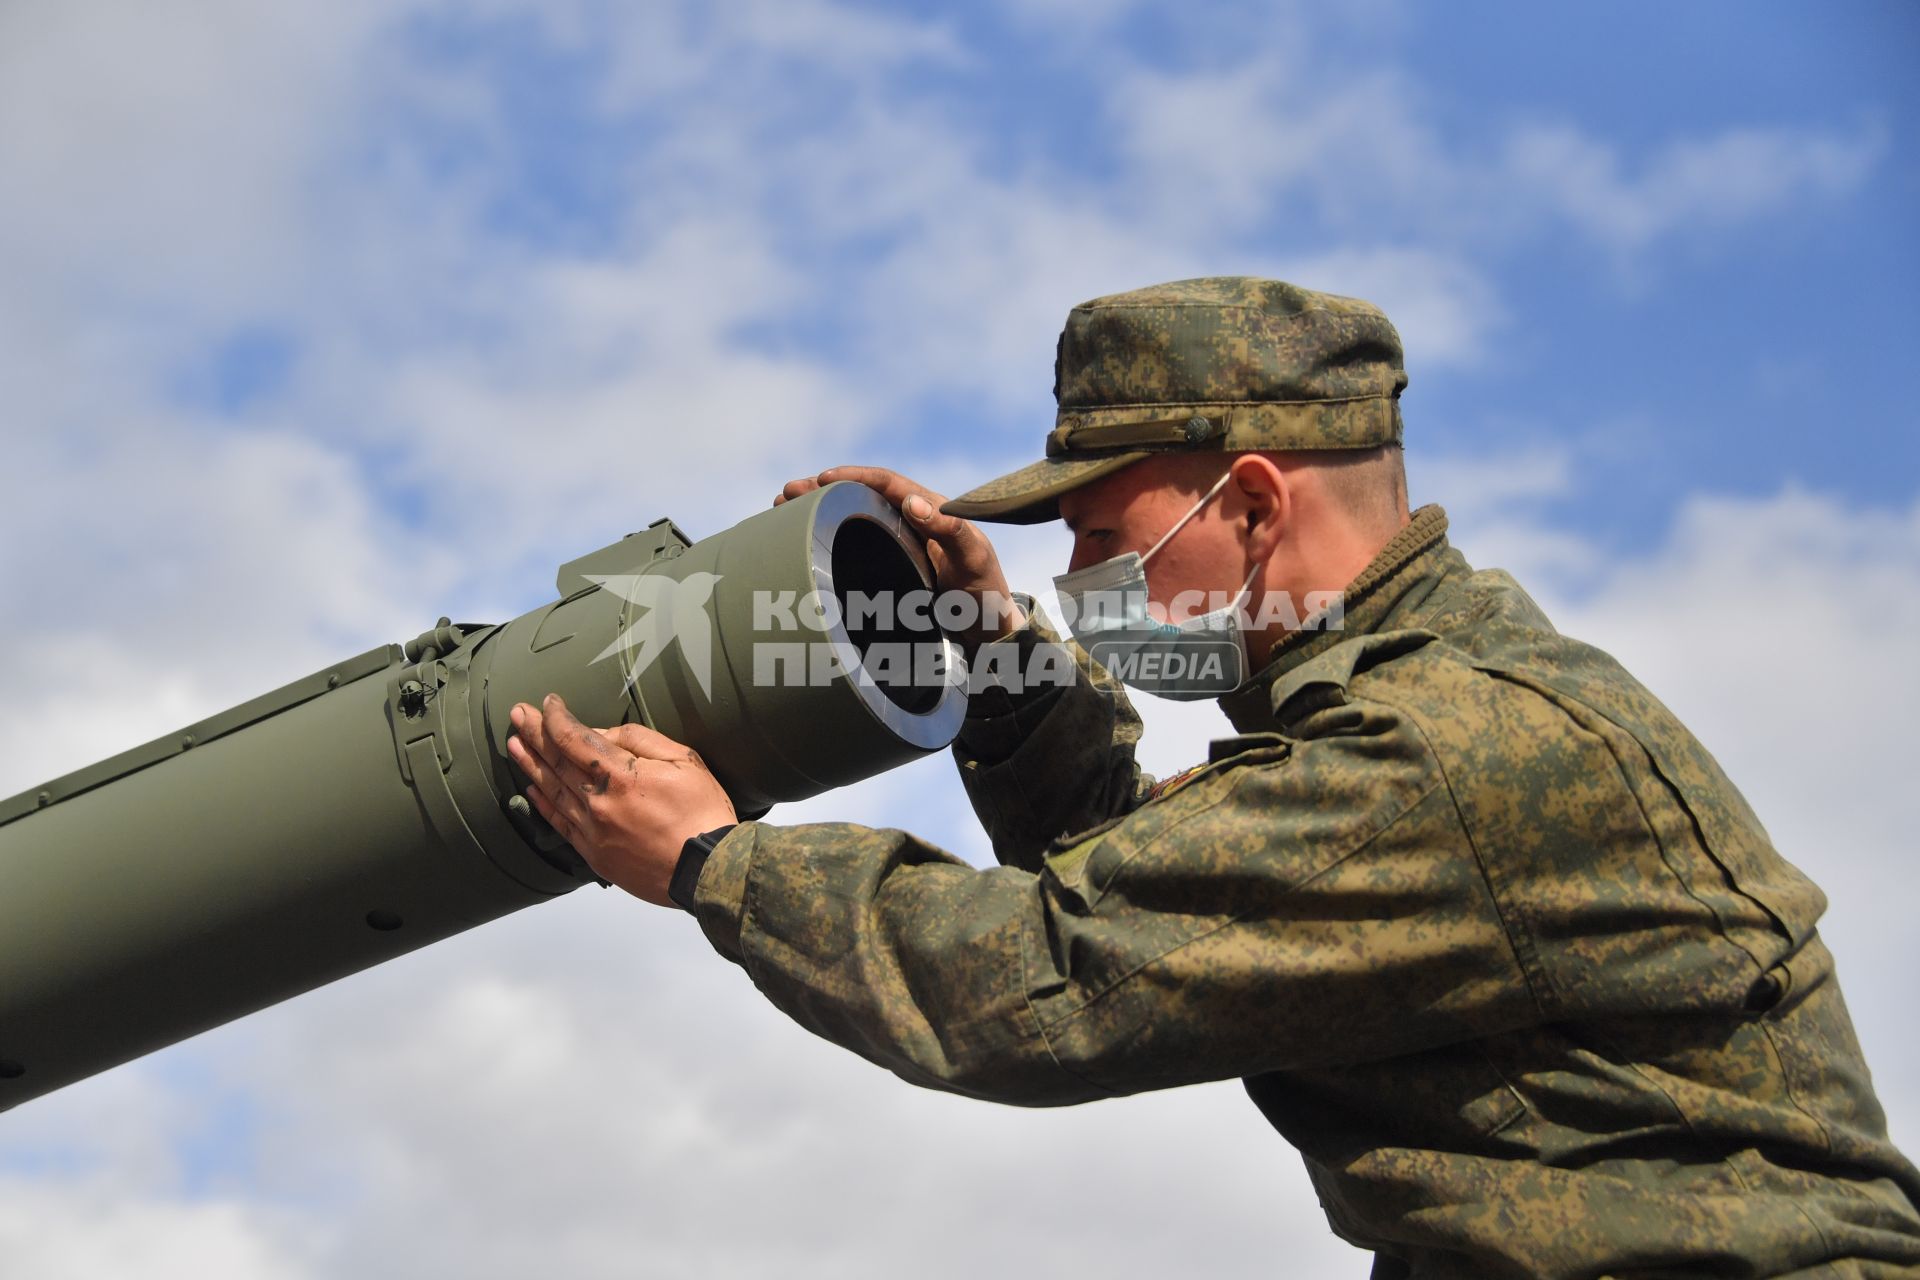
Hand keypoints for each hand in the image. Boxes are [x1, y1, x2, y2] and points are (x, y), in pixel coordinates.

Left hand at [507, 694, 736, 906]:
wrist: (708, 870)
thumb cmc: (702, 813)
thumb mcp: (684, 761)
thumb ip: (640, 740)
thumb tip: (604, 734)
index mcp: (620, 776)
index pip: (574, 738)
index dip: (557, 717)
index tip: (548, 702)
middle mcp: (598, 803)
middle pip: (555, 762)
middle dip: (533, 734)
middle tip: (516, 714)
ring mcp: (592, 831)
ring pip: (551, 791)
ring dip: (530, 765)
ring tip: (514, 744)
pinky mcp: (594, 854)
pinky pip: (559, 824)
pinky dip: (542, 805)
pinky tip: (531, 790)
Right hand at [775, 464, 1024, 652]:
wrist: (988, 635)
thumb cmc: (986, 595)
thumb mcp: (975, 559)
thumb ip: (951, 529)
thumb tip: (913, 502)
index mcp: (932, 511)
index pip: (888, 484)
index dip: (854, 477)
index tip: (823, 478)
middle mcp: (910, 523)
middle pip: (860, 496)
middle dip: (821, 490)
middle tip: (787, 492)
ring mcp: (897, 546)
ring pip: (851, 520)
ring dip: (816, 511)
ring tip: (780, 509)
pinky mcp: (888, 570)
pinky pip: (853, 547)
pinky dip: (826, 540)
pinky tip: (800, 543)